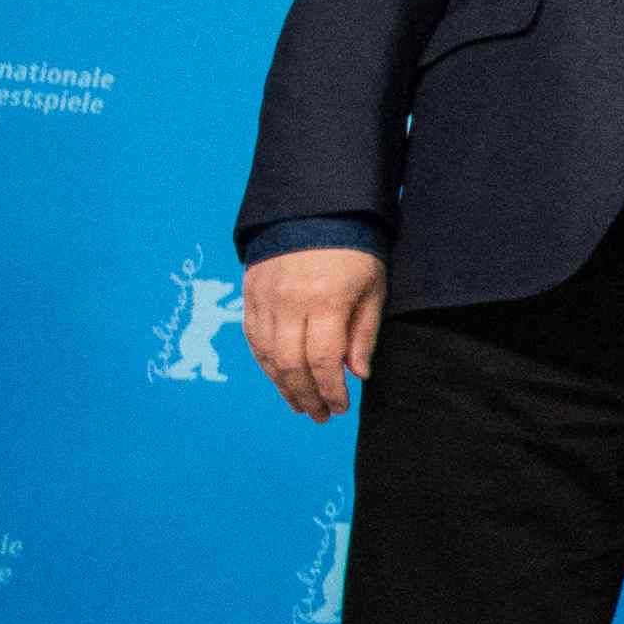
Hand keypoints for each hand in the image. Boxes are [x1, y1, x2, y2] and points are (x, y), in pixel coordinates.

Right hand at [243, 246, 385, 423]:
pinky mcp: (250, 293)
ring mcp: (265, 297)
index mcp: (325, 300)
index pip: (323, 360)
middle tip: (320, 415)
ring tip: (300, 404)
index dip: (331, 390)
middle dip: (306, 395)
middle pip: (290, 364)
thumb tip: (357, 374)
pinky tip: (280, 377)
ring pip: (267, 355)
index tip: (341, 407)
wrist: (315, 208)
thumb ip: (363, 333)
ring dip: (283, 385)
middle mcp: (289, 302)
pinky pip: (253, 338)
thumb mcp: (373, 288)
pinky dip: (266, 363)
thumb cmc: (355, 250)